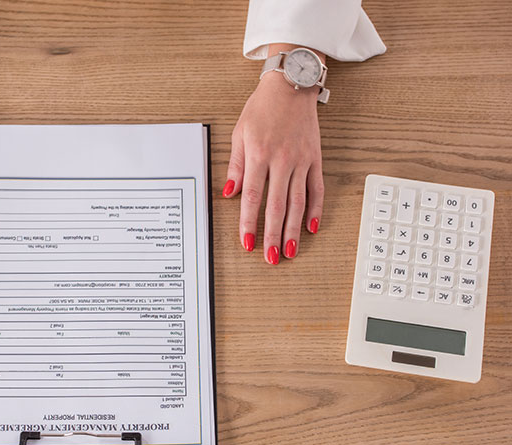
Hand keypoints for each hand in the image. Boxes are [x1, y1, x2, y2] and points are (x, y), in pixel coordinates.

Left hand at [223, 45, 324, 264]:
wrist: (291, 85)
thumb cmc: (262, 108)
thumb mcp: (239, 134)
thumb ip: (236, 166)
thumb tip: (230, 193)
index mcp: (259, 155)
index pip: (252, 197)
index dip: (249, 223)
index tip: (247, 243)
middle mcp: (282, 160)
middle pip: (277, 206)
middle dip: (273, 235)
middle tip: (272, 258)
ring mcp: (301, 161)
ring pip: (298, 202)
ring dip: (294, 230)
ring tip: (291, 251)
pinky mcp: (315, 159)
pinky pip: (317, 189)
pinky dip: (315, 209)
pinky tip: (312, 227)